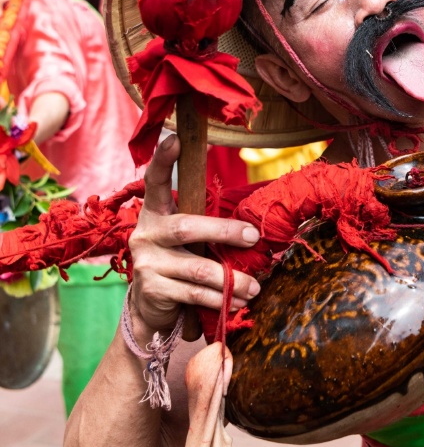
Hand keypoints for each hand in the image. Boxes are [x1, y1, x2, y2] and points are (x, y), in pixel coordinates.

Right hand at [129, 135, 260, 333]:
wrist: (149, 308)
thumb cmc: (178, 266)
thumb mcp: (187, 243)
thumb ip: (205, 231)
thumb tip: (254, 232)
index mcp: (155, 214)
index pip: (155, 182)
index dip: (163, 160)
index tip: (175, 138)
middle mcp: (146, 233)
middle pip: (187, 227)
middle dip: (224, 232)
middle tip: (253, 237)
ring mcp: (146, 261)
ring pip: (197, 268)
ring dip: (231, 279)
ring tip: (255, 287)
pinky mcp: (151, 288)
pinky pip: (193, 292)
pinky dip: (220, 299)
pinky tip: (238, 302)